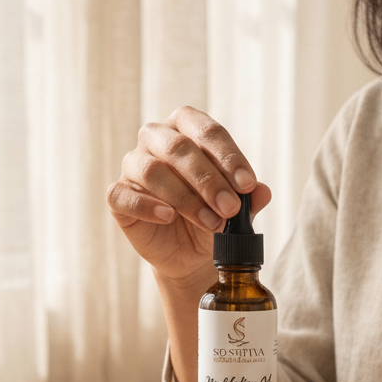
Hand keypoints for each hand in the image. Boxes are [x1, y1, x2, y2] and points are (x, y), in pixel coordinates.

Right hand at [107, 105, 271, 284]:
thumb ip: (249, 198)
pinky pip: (123, 195)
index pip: (206, 131)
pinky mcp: (118, 196)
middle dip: (209, 180)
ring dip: (186, 198)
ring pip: (152, 171)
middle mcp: (155, 139)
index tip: (248, 185)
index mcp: (186, 128)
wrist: (192, 254)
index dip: (228, 157)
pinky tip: (169, 217)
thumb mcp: (237, 209)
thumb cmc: (213, 216)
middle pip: (178, 148)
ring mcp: (133, 166)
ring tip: (212, 222)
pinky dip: (147, 206)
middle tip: (231, 208)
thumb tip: (263, 192)